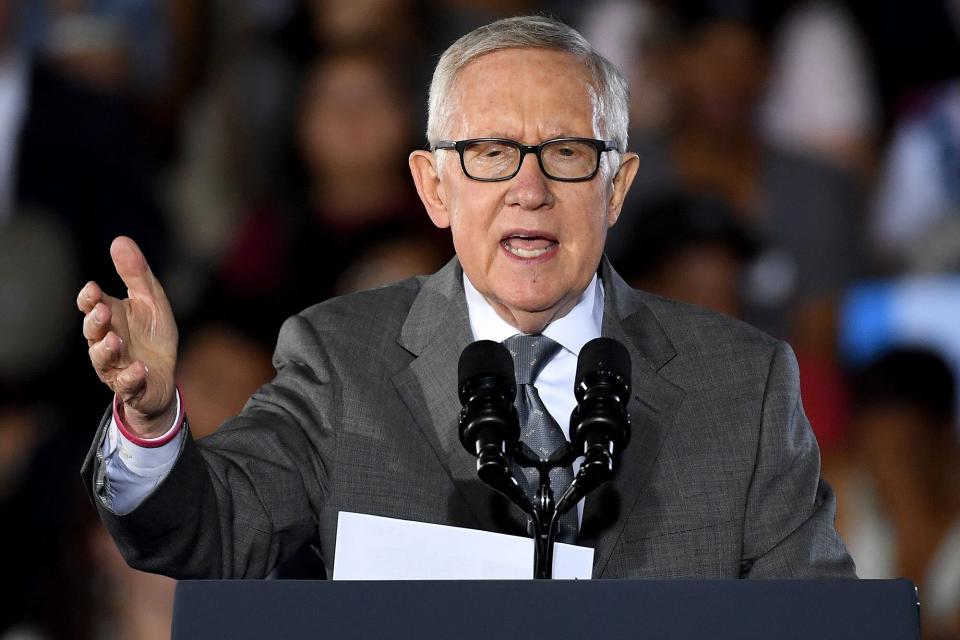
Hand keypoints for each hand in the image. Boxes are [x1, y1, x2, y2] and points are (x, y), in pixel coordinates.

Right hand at [78, 237, 177, 437]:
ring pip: (103, 359)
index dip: (89, 299)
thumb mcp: (151, 300)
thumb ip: (137, 274)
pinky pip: (127, 384)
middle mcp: (106, 341)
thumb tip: (120, 240)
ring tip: (116, 341)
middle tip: (103, 311)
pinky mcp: (131, 386)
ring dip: (107, 350)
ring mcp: (116, 365)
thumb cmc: (151, 335)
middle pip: (93, 332)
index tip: (93, 290)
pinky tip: (138, 370)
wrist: (162, 377)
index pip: (90, 306)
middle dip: (96, 322)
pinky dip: (131, 377)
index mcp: (110, 318)